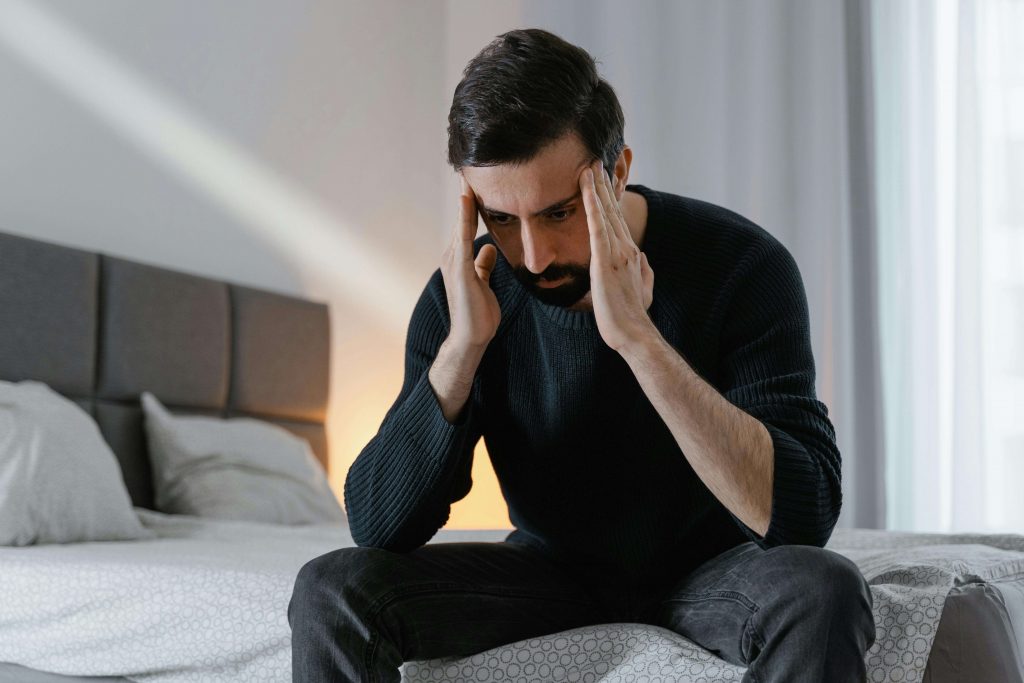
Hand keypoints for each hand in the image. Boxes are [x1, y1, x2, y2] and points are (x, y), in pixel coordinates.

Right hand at [440, 175, 500, 349]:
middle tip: (470, 164)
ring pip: (460, 222)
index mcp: (460, 258)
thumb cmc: (478, 314)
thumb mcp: (484, 283)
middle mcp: (453, 255)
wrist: (471, 338)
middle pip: (461, 218)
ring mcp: (454, 262)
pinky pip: (463, 237)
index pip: (467, 223)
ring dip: (465, 199)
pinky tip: (469, 201)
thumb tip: (490, 250)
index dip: (471, 202)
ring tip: (468, 173)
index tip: (477, 179)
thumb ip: (484, 265)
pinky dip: (465, 217)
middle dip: (466, 193)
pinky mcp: (460, 270)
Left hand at [580, 159, 654, 351]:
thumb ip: (643, 271)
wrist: (633, 332)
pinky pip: (596, 224)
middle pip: (613, 210)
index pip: (617, 221)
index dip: (612, 199)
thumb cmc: (633, 316)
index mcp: (630, 254)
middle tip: (595, 161)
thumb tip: (643, 258)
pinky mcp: (605, 258)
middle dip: (605, 185)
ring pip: (605, 212)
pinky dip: (592, 203)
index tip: (605, 181)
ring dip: (597, 187)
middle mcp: (626, 248)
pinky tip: (587, 187)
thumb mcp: (642, 289)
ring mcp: (617, 251)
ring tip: (589, 165)